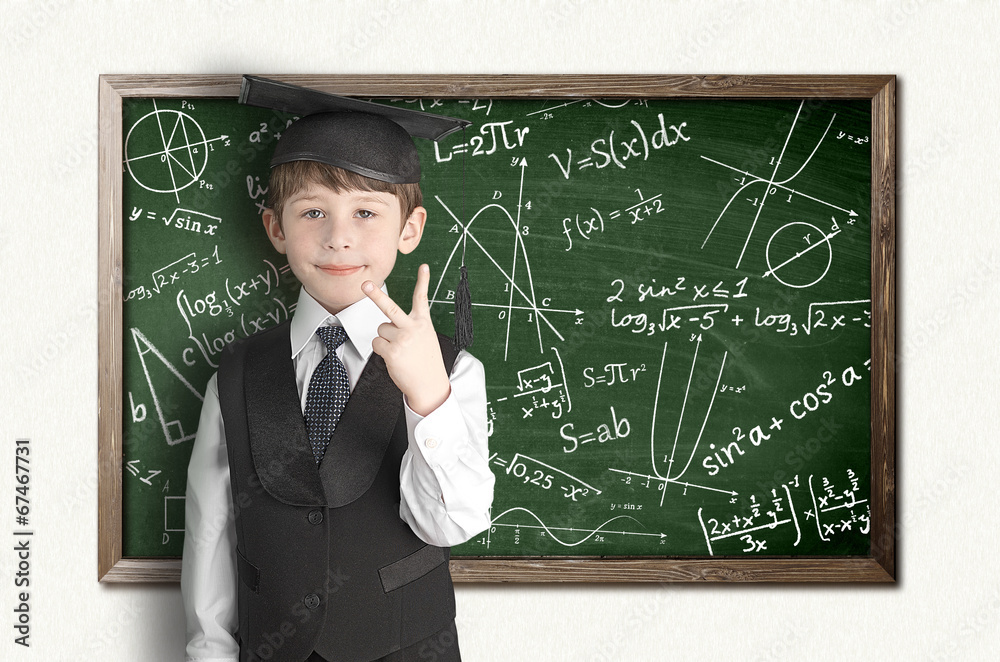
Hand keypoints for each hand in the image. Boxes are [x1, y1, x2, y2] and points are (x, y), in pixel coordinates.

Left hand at [362, 264, 450, 415]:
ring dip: (385, 339)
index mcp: (423, 323)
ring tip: (399, 351)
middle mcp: (412, 328)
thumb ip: (410, 327)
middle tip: (365, 284)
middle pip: (390, 308)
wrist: (430, 384)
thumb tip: (386, 325)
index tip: (423, 266)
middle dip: (376, 295)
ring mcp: (402, 339)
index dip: (423, 281)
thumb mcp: (426, 339)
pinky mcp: (392, 351)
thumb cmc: (427, 362)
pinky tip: (394, 358)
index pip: (422, 298)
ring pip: (380, 329)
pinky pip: (376, 343)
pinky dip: (382, 350)